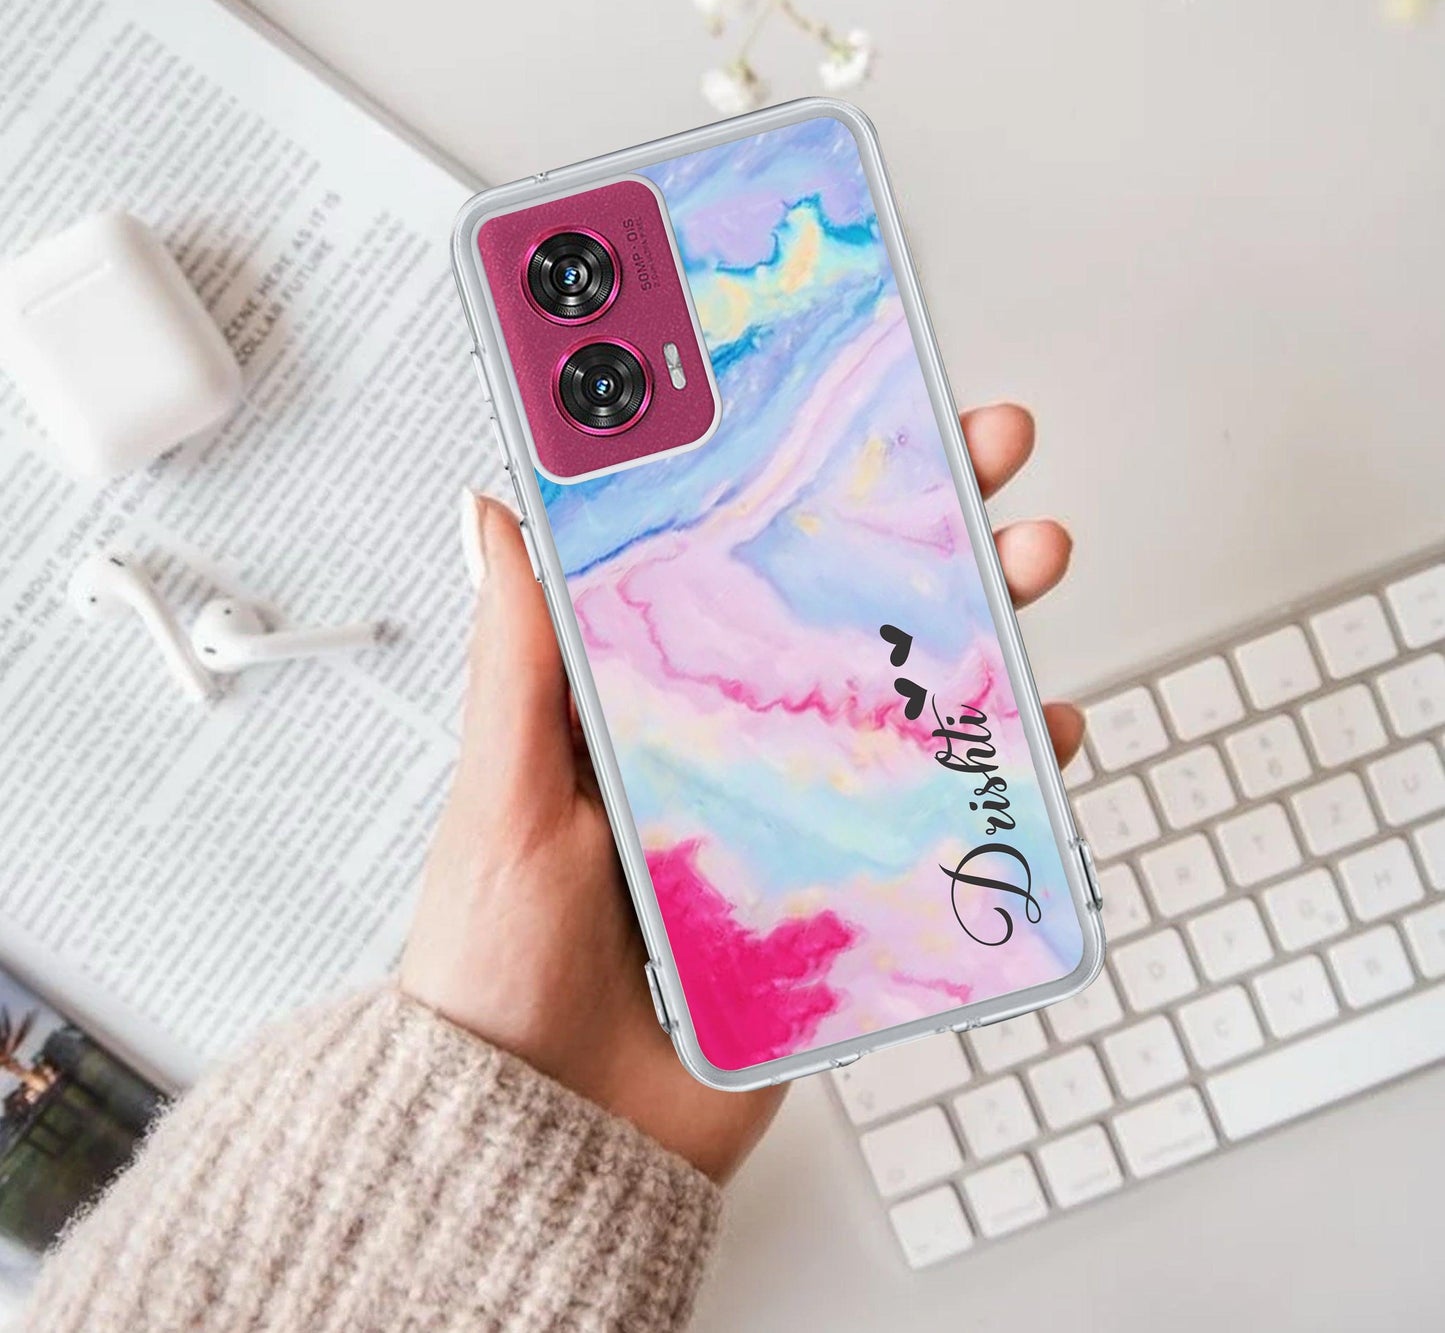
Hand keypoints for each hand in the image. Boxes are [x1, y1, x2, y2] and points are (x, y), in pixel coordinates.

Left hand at [400, 403, 1079, 1182]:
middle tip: (980, 448)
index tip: (854, 400)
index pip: (738, 562)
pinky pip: (945, 821)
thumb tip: (493, 510)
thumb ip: (520, 659)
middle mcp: (733, 744)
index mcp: (650, 700)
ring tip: (1029, 559)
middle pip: (844, 611)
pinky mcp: (846, 897)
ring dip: (986, 620)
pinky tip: (1040, 733)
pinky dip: (1004, 773)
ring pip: (911, 698)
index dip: (798, 478)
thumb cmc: (504, 966)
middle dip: (924, 519)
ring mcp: (798, 817)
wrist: (553, 1139)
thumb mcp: (507, 795)